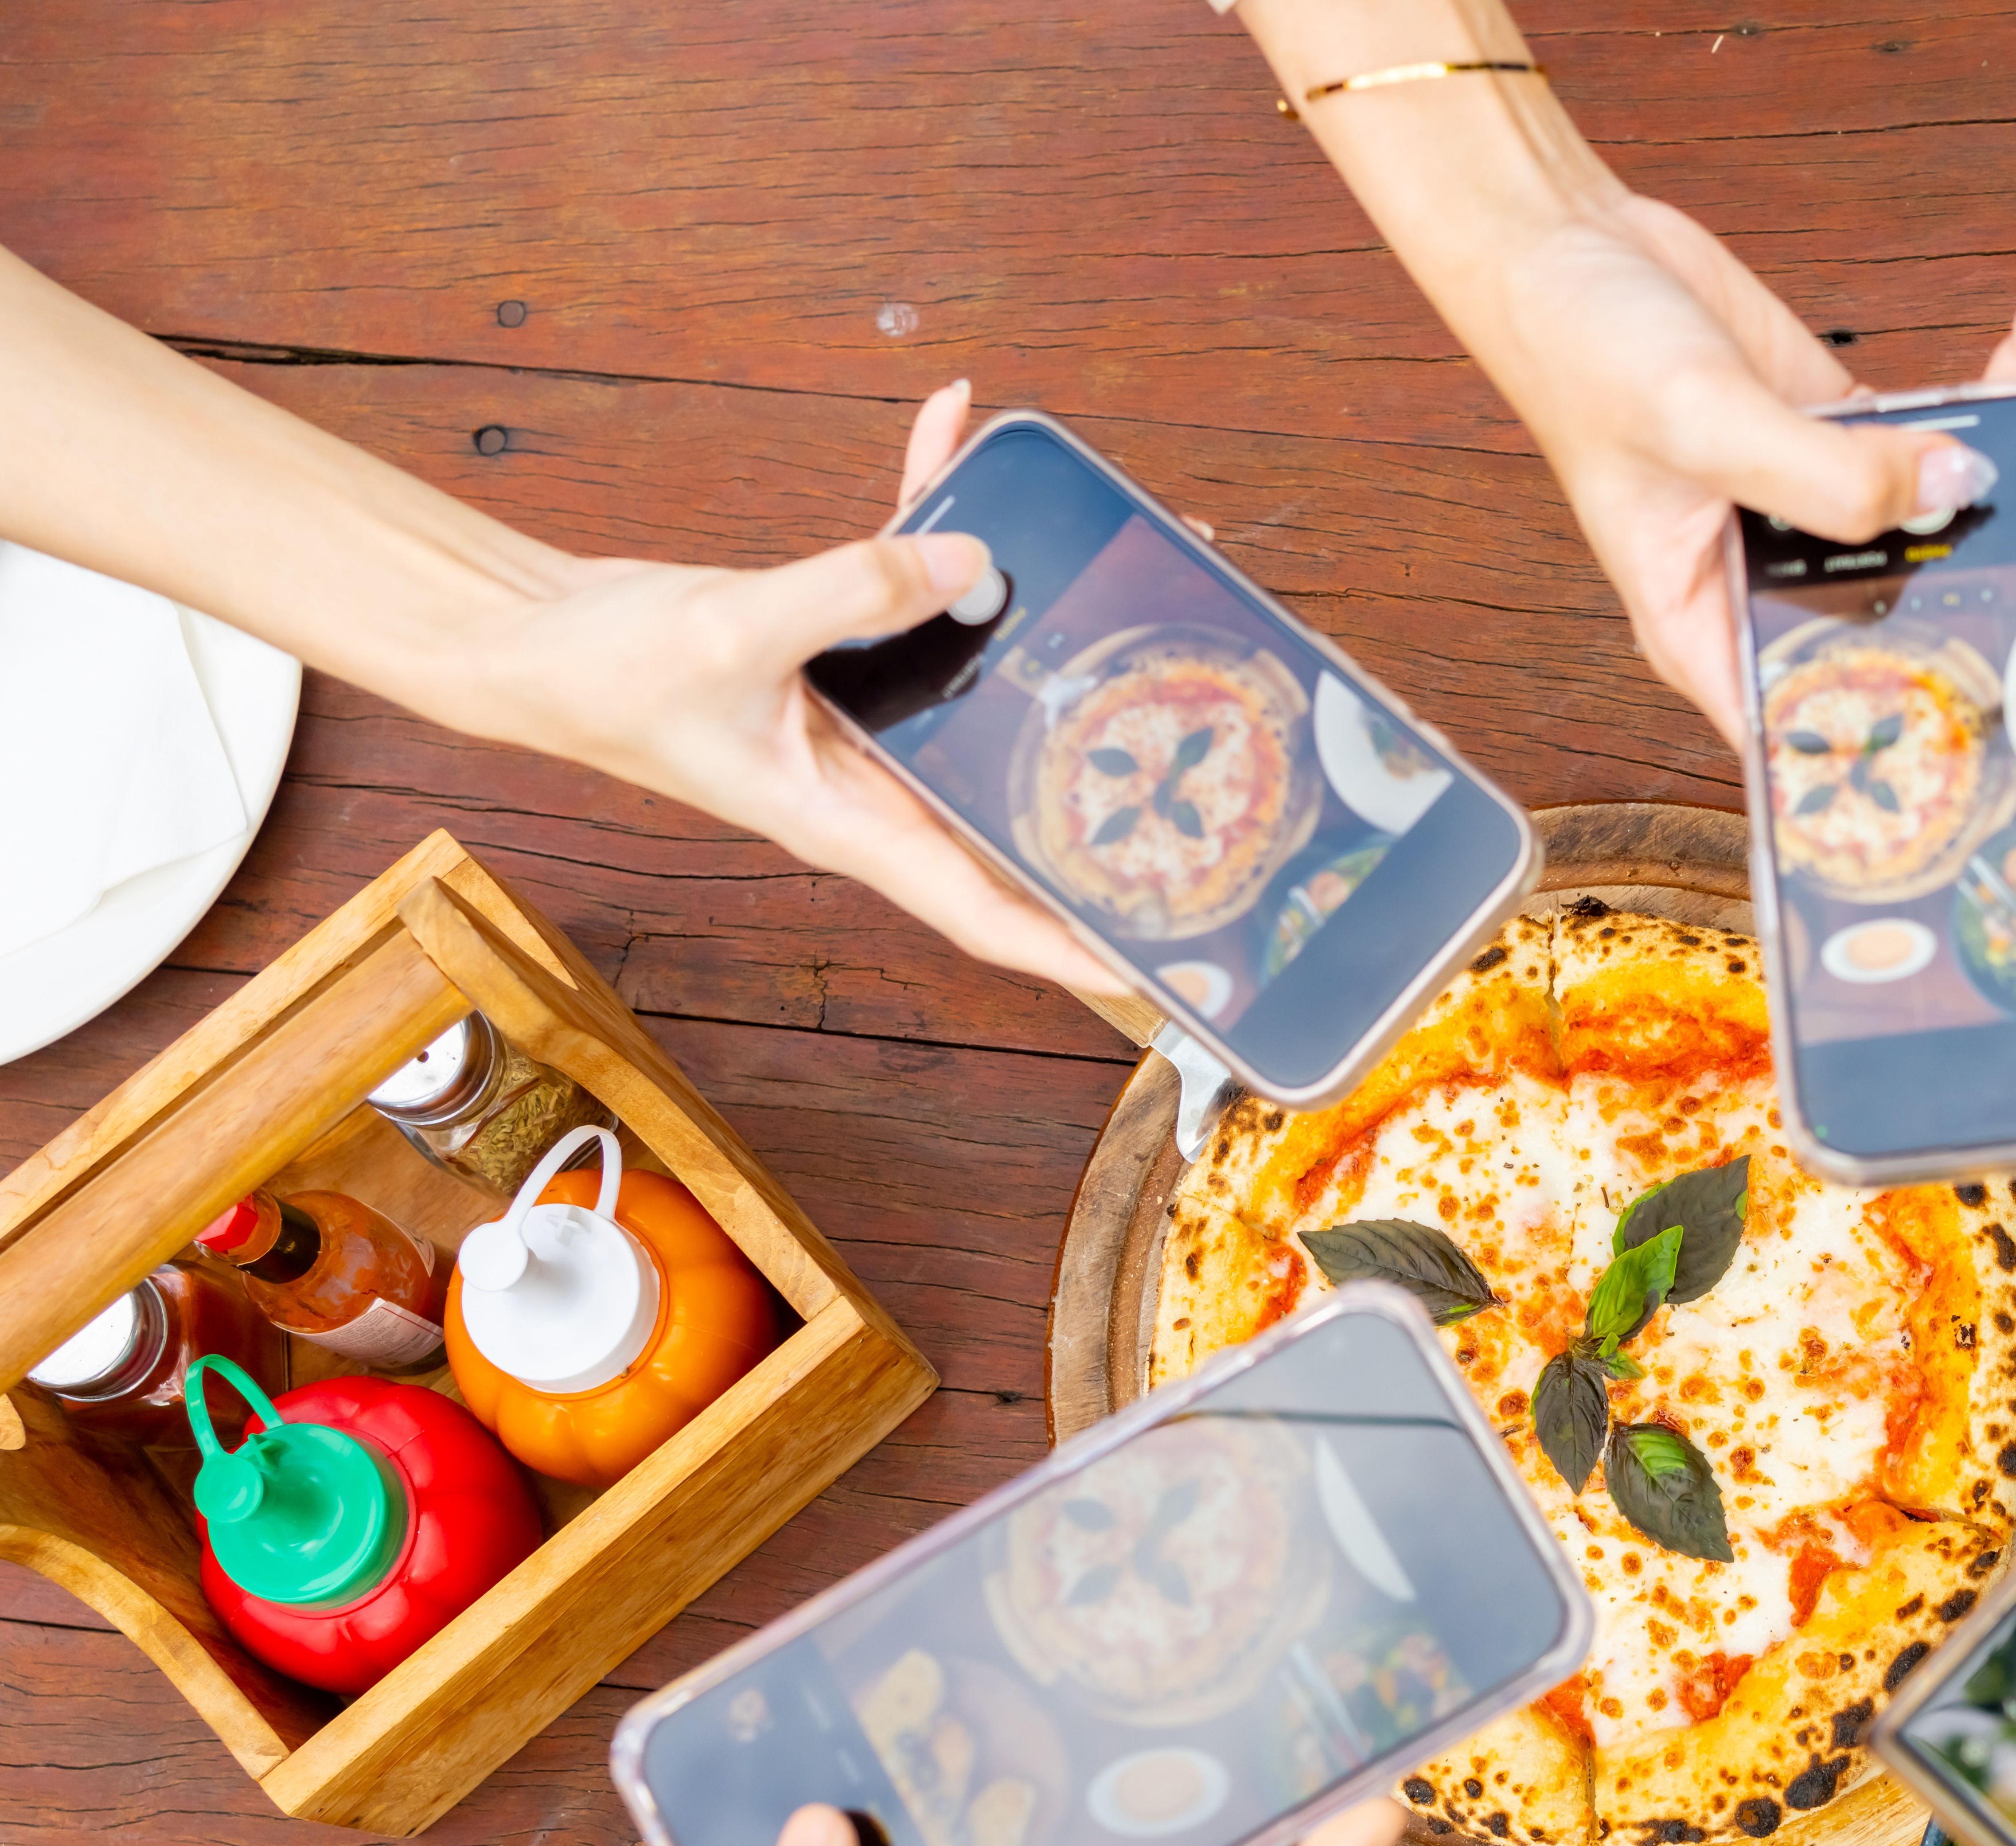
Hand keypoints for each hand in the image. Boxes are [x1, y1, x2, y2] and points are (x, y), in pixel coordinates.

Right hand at [435, 381, 1123, 996]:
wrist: (530, 638)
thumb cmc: (607, 672)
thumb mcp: (730, 634)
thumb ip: (850, 597)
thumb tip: (968, 556)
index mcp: (855, 823)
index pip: (985, 907)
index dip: (1071, 944)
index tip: (1154, 967)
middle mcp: (878, 782)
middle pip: (1013, 795)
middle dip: (1102, 772)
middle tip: (1206, 743)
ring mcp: (868, 716)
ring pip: (981, 671)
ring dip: (1047, 611)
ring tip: (1130, 549)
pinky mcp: (846, 646)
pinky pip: (910, 578)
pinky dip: (933, 507)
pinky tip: (958, 430)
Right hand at [1477, 226, 2015, 744]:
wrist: (1563, 242)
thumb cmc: (1581, 352)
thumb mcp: (1700, 423)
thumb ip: (1827, 472)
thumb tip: (1957, 485)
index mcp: (1720, 635)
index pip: (1843, 720)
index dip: (1943, 731)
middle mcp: (1789, 587)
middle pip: (1937, 616)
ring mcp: (1831, 513)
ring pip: (1964, 518)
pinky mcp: (1855, 438)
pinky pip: (1952, 420)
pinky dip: (2012, 366)